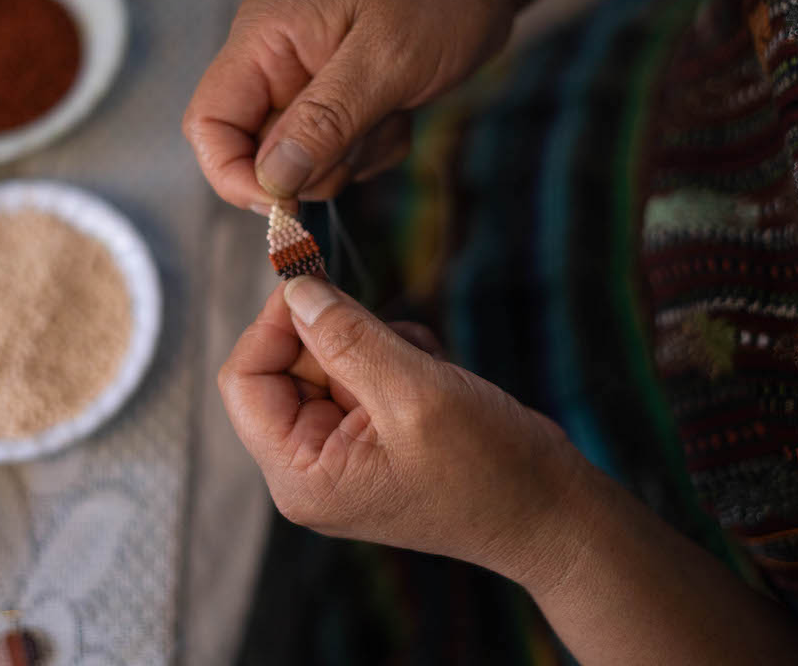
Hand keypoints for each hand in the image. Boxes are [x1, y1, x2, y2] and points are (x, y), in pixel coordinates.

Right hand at [183, 0, 522, 211]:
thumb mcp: (385, 60)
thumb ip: (324, 121)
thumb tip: (272, 180)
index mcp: (264, 38)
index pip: (209, 124)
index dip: (234, 176)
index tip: (287, 206)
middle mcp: (275, 61)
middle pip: (257, 153)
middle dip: (314, 166)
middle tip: (366, 135)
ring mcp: (309, 81)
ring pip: (305, 161)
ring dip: (353, 157)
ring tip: (392, 109)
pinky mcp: (343, 98)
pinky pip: (342, 153)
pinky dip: (374, 147)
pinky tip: (403, 109)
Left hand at [218, 276, 585, 576]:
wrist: (554, 515)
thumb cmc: (490, 471)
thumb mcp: (415, 394)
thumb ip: (348, 337)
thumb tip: (296, 288)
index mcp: (300, 474)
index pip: (243, 379)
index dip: (272, 325)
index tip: (315, 283)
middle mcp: (310, 467)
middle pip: (284, 366)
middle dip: (340, 338)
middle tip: (395, 340)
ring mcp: (343, 453)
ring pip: (328, 361)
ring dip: (378, 346)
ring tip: (427, 369)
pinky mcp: (375, 437)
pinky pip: (363, 372)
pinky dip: (398, 358)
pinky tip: (437, 378)